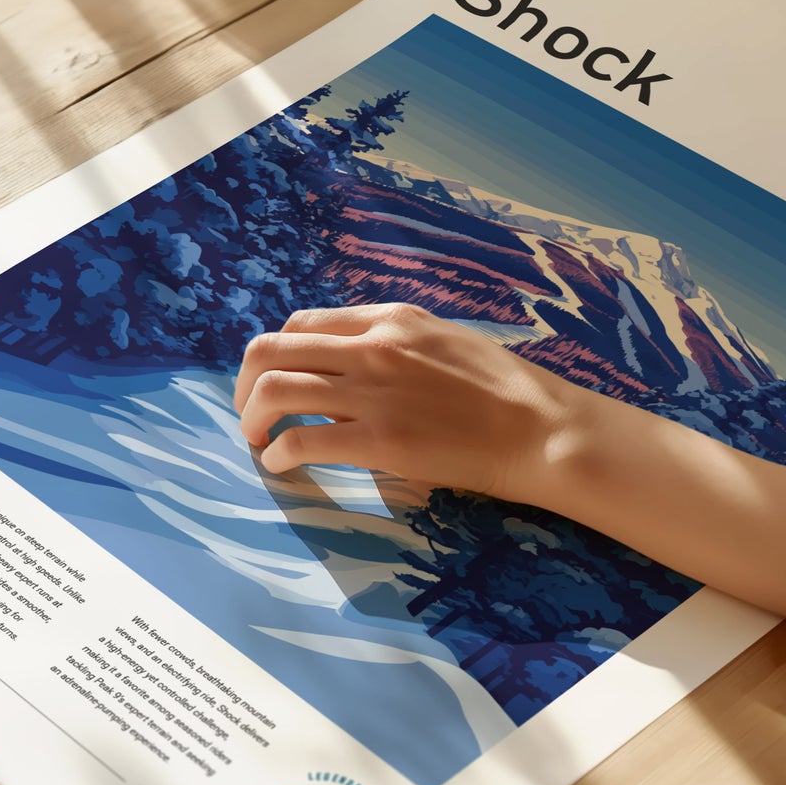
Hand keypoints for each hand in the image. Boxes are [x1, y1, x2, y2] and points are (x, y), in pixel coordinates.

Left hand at [234, 303, 585, 497]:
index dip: (276, 354)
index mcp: (389, 319)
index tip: (274, 381)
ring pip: (274, 389)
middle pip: (271, 350)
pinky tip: (282, 465)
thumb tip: (345, 375)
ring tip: (258, 440)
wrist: (540, 428)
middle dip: (246, 384)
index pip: (302, 324)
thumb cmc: (501, 390)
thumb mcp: (441, 342)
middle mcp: (372, 346)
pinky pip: (301, 439)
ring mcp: (373, 392)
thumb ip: (391, 347)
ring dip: (252, 418)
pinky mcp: (379, 439)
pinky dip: (278, 453)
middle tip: (250, 414)